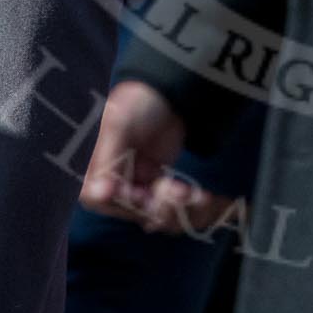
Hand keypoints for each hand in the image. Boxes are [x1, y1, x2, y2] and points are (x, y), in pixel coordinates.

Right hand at [79, 81, 238, 233]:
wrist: (170, 93)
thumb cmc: (138, 102)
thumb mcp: (119, 123)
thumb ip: (106, 159)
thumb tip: (96, 194)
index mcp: (99, 170)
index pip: (102, 202)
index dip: (125, 203)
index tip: (145, 194)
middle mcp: (119, 186)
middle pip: (137, 215)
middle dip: (163, 206)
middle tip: (181, 190)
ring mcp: (144, 191)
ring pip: (164, 219)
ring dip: (184, 210)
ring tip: (201, 196)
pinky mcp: (167, 192)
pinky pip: (182, 211)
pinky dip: (200, 210)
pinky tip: (216, 202)